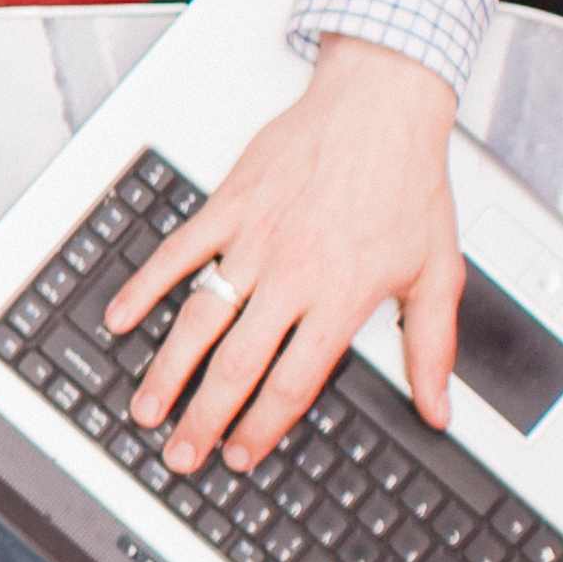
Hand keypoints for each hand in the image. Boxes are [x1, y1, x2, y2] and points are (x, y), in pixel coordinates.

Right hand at [110, 37, 464, 468]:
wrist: (380, 105)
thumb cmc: (407, 181)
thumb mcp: (438, 271)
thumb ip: (434, 347)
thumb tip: (439, 407)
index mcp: (341, 297)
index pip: (292, 383)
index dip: (263, 429)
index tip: (242, 456)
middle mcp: (292, 275)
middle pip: (236, 365)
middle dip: (204, 419)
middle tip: (182, 455)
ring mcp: (254, 240)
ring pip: (200, 320)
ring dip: (168, 370)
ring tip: (146, 408)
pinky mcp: (228, 206)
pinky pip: (177, 253)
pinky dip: (145, 287)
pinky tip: (123, 318)